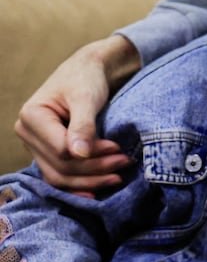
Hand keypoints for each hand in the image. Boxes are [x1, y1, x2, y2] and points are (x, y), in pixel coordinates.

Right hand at [15, 37, 136, 194]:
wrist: (89, 70)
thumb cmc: (86, 78)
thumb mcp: (86, 97)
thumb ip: (83, 125)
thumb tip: (78, 155)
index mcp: (31, 117)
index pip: (60, 150)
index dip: (90, 155)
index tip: (118, 148)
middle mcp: (28, 134)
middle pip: (60, 166)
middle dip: (94, 170)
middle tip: (124, 163)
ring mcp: (36, 146)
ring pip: (60, 176)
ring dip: (90, 181)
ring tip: (118, 176)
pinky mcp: (49, 153)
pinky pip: (60, 176)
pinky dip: (79, 184)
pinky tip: (97, 191)